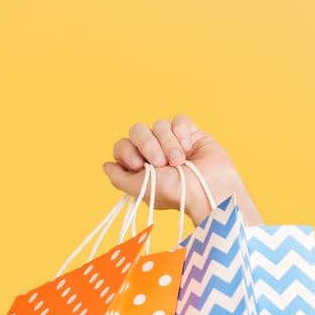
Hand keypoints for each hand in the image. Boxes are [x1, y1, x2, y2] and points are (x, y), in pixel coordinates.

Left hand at [101, 115, 256, 224]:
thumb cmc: (177, 194)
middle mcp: (154, 151)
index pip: (122, 145)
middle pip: (137, 130)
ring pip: (159, 125)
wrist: (208, 189)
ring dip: (168, 144)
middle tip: (160, 164)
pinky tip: (189, 148)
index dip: (127, 151)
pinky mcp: (191, 132)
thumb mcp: (141, 189)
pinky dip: (181, 133)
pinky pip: (178, 120)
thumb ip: (119, 178)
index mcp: (140, 165)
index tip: (139, 164)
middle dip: (148, 145)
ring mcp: (172, 141)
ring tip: (179, 162)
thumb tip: (106, 165)